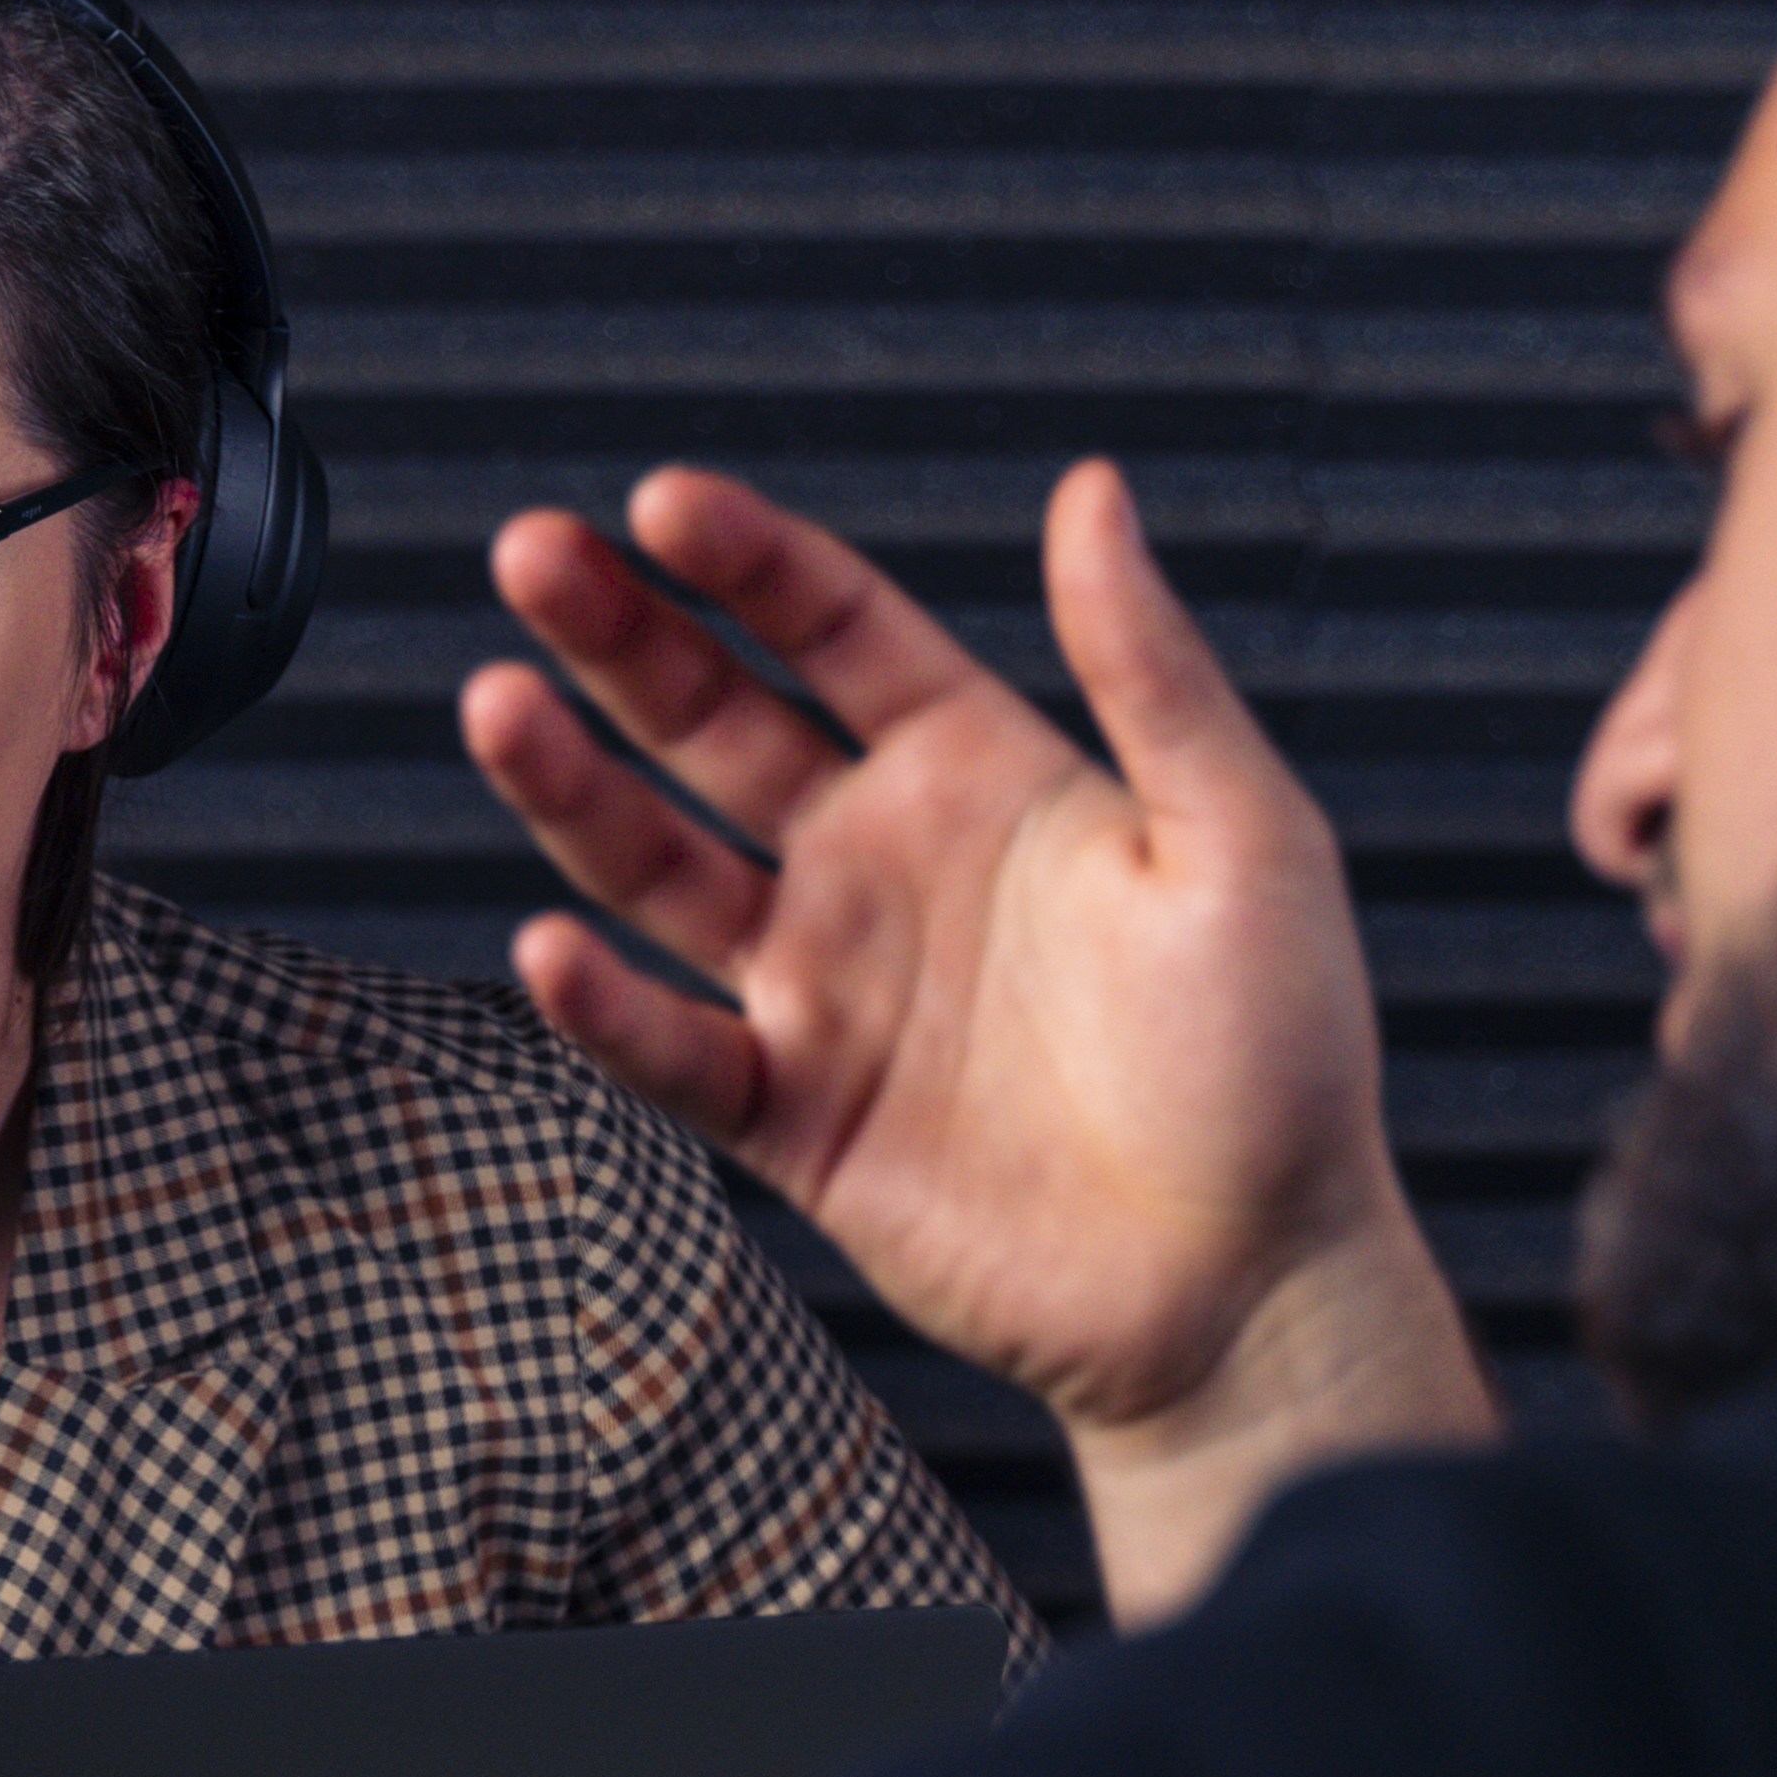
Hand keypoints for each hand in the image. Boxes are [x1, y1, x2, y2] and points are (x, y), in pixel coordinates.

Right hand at [462, 460, 1493, 1620]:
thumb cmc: (1277, 1062)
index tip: (662, 504)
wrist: (1252, 1285)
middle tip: (534, 555)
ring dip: (572, 789)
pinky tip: (551, 947)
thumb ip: (1150, 665)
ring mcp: (827, 991)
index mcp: (982, 776)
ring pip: (659, 869)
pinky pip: (673, 1051)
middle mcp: (882, 867)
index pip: (834, 633)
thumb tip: (1094, 491)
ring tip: (500, 708)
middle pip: (713, 724)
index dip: (746, 563)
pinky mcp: (797, 1119)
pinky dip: (603, 1009)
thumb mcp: (1241, 833)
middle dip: (617, 638)